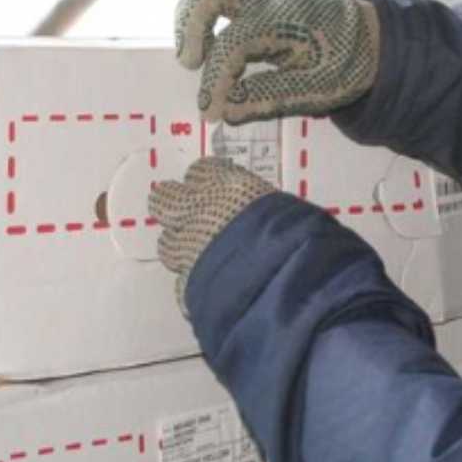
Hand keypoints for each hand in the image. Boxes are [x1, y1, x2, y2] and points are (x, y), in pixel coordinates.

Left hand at [149, 157, 278, 311]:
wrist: (281, 277)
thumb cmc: (296, 234)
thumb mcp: (286, 210)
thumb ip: (265, 209)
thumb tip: (270, 215)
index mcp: (226, 187)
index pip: (201, 172)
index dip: (205, 182)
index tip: (213, 189)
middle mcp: (199, 213)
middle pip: (165, 199)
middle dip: (174, 206)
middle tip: (190, 217)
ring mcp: (188, 249)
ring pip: (167, 243)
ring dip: (181, 248)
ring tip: (201, 256)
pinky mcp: (188, 284)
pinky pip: (185, 282)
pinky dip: (196, 285)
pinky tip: (212, 289)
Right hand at [174, 0, 380, 123]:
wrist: (370, 37)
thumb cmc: (345, 64)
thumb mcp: (317, 91)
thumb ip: (270, 98)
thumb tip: (224, 109)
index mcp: (286, 20)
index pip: (232, 45)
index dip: (214, 83)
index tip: (210, 113)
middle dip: (189, 24)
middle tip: (190, 63)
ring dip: (192, 20)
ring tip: (196, 59)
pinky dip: (207, 20)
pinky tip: (212, 52)